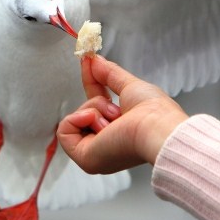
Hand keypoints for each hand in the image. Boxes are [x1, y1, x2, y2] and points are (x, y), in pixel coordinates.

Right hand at [57, 56, 188, 173]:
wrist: (155, 127)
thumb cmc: (154, 112)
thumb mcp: (129, 85)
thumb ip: (109, 73)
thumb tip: (93, 61)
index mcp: (119, 132)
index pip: (96, 105)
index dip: (91, 82)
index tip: (87, 61)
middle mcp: (106, 145)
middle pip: (84, 111)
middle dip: (97, 101)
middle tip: (116, 109)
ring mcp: (94, 153)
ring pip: (75, 119)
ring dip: (93, 110)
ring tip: (113, 120)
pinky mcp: (84, 158)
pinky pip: (64, 131)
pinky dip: (78, 119)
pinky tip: (97, 122)